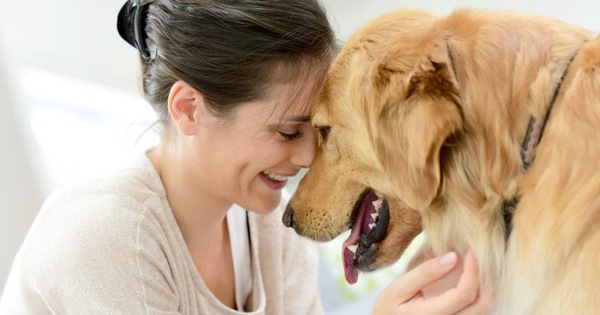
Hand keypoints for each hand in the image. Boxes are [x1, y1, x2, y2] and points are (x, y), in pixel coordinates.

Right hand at [371, 250, 491, 314]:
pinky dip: (480, 293)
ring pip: (485, 309)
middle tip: (477, 256)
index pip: (465, 294)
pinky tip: (471, 278)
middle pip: (483, 305)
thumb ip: (425, 273)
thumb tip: (454, 256)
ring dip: (486, 287)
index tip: (470, 251)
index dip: (473, 271)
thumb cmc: (389, 308)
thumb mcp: (399, 288)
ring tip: (475, 265)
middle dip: (487, 279)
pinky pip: (477, 310)